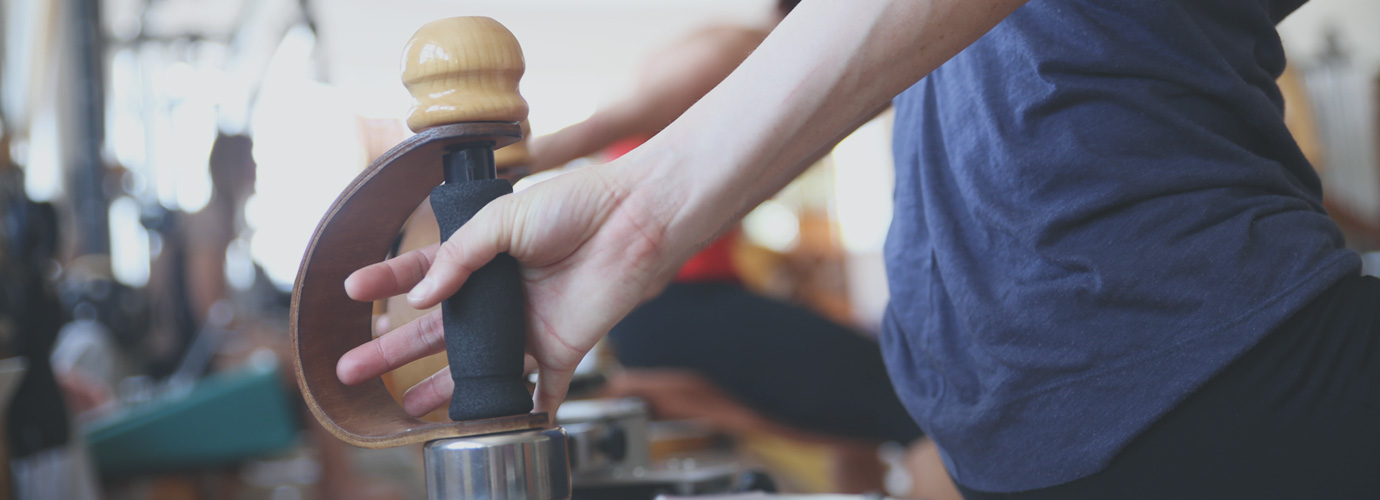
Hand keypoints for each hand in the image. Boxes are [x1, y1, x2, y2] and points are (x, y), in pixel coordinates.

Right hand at [336, 163, 680, 414]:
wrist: (635, 221)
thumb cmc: (577, 204)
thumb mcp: (505, 217)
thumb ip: (461, 255)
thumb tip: (420, 297)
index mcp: (485, 255)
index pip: (423, 272)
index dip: (387, 283)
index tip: (352, 292)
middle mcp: (502, 295)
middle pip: (437, 330)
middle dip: (393, 349)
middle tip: (352, 368)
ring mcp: (528, 326)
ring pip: (476, 367)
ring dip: (439, 389)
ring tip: (402, 408)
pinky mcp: (561, 350)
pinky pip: (539, 391)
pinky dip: (521, 413)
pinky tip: (491, 429)